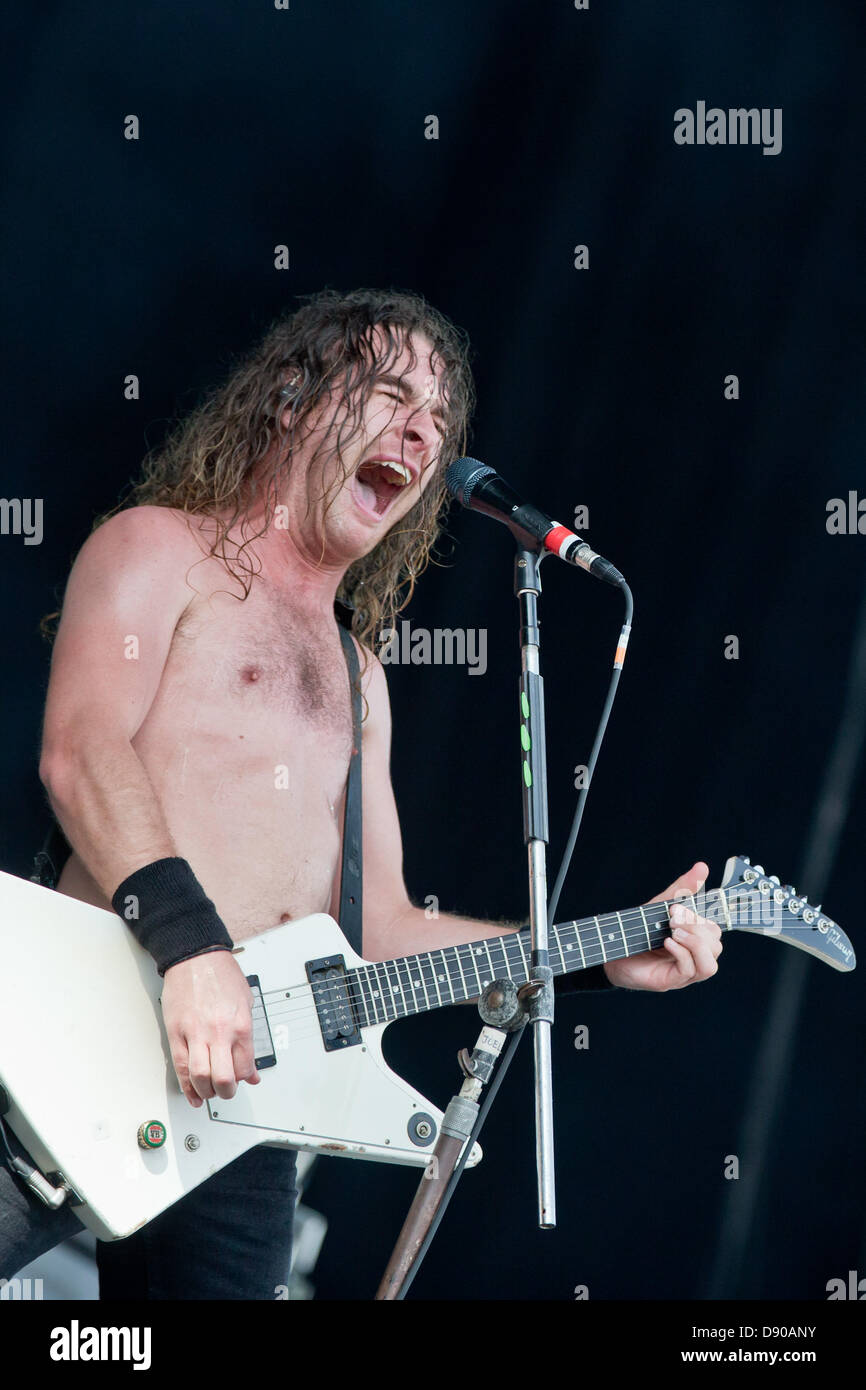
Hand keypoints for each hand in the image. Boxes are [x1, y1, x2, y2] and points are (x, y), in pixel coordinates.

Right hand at [161, 950, 261, 1106]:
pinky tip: (192, 1092)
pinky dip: (186, 1085)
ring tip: (209, 1092)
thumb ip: (249, 1039)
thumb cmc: (221, 975)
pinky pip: (180, 1066)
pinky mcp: (176, 1032)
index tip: (243, 1079)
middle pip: (223, 1078)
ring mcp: (196, 1033)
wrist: (196, 957)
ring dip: (206, 1091)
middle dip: (226, 1091)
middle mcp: (219, 1032)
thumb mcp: (246, 1003)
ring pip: (200, 1077)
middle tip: (227, 1090)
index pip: (245, 1067)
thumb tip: (251, 1068)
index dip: (245, 1078)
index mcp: (240, 1024)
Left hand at [602, 861, 722, 990]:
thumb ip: (682, 889)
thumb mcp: (661, 906)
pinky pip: (689, 970)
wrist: (610, 948)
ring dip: (695, 944)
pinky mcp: (671, 981)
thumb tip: (702, 867)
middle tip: (672, 920)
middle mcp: (692, 958)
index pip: (715, 931)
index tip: (676, 907)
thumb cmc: (638, 929)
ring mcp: (683, 972)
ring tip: (673, 932)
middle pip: (716, 946)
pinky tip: (666, 942)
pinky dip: (681, 953)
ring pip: (710, 965)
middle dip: (697, 928)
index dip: (701, 918)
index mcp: (694, 940)